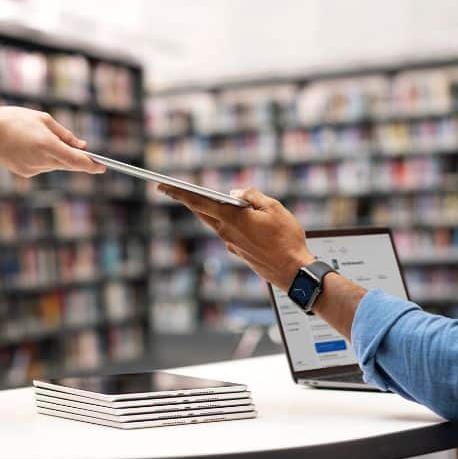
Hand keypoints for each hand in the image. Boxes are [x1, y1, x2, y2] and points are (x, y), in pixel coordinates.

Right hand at [0, 106, 106, 176]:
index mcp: (47, 145)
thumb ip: (65, 134)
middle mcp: (40, 160)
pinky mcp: (24, 173)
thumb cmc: (15, 119)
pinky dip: (42, 158)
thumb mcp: (44, 119)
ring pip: (54, 165)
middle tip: (82, 149)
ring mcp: (31, 169)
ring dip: (56, 156)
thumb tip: (83, 146)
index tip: (104, 167)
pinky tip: (29, 146)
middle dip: (75, 157)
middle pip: (67, 164)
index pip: (76, 161)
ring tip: (39, 139)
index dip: (92, 165)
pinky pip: (42, 167)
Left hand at [157, 185, 313, 289]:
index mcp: (231, 218)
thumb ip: (252, 196)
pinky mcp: (239, 252)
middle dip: (184, 199)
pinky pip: (227, 231)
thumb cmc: (287, 239)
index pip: (199, 202)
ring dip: (206, 209)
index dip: (179, 193)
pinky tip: (234, 216)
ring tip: (200, 198)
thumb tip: (235, 192)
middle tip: (168, 188)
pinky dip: (224, 221)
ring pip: (214, 222)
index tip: (163, 186)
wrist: (294, 272)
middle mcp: (226, 232)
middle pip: (201, 212)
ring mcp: (231, 244)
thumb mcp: (273, 208)